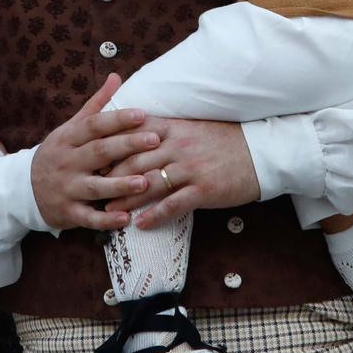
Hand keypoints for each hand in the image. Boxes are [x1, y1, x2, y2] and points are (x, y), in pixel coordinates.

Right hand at [31, 75, 160, 231]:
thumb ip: (95, 105)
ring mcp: (67, 188)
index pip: (94, 126)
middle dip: (127, 146)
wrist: (23, 189)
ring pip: (95, 187)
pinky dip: (106, 220)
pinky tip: (125, 218)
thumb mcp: (71, 128)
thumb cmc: (58, 154)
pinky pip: (88, 218)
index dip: (117, 119)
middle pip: (98, 152)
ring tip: (145, 183)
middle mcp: (67, 162)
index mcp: (68, 138)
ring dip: (120, 185)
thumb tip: (117, 76)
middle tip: (155, 141)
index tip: (142, 114)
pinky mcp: (67, 212)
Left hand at [107, 115, 261, 227]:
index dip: (111, 145)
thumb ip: (167, 130)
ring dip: (125, 199)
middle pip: (134, 160)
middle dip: (110, 176)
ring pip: (149, 184)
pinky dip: (155, 215)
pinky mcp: (203, 189)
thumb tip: (140, 136)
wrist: (261, 151)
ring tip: (107, 210)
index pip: (133, 134)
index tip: (92, 157)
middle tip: (91, 188)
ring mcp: (190, 168)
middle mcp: (178, 146)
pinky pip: (173, 204)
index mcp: (174, 128)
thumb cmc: (226, 140)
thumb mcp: (194, 128)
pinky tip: (140, 224)